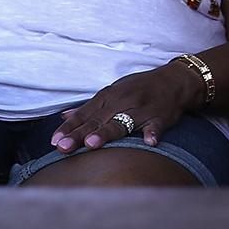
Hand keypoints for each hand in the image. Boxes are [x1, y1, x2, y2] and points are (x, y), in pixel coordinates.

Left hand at [52, 63, 199, 152]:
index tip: (54, 141)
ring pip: (122, 123)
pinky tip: (149, 142)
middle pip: (97, 121)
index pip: (84, 114)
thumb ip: (89, 107)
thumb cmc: (139, 88)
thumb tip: (64, 117)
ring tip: (92, 144)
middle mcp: (122, 102)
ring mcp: (141, 110)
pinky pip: (155, 126)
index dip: (69, 128)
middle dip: (79, 135)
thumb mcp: (112, 92)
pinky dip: (152, 133)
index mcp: (108, 97)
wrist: (174, 80)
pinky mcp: (160, 117)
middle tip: (63, 148)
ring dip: (107, 133)